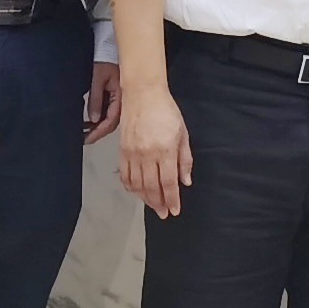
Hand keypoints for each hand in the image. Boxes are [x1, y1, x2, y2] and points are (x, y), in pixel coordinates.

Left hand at [83, 61, 121, 142]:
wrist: (109, 47)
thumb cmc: (105, 59)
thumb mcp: (97, 79)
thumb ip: (96, 99)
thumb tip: (94, 119)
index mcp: (121, 97)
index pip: (111, 121)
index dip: (98, 132)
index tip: (87, 138)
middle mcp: (122, 100)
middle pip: (111, 123)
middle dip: (97, 132)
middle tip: (83, 138)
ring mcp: (119, 99)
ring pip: (109, 118)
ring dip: (96, 126)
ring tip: (83, 130)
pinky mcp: (114, 96)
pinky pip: (108, 111)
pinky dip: (98, 118)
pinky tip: (88, 121)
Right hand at [116, 84, 192, 217]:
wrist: (143, 94)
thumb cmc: (166, 111)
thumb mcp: (182, 134)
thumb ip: (184, 159)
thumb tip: (186, 181)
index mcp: (165, 150)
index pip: (169, 182)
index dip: (172, 199)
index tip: (174, 210)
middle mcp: (147, 154)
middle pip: (152, 187)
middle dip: (158, 203)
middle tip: (163, 213)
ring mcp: (132, 153)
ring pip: (137, 184)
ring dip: (145, 198)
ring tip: (153, 205)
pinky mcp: (122, 151)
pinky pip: (125, 175)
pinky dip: (130, 187)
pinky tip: (137, 192)